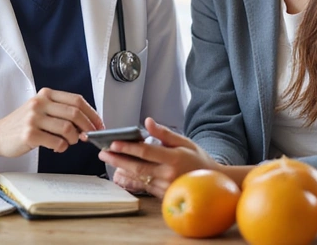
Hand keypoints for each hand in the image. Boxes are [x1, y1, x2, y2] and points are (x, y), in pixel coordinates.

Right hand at [0, 88, 103, 158]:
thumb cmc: (22, 124)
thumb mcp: (40, 109)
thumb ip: (61, 111)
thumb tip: (88, 122)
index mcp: (45, 94)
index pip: (77, 100)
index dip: (92, 113)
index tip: (99, 124)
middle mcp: (39, 103)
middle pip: (75, 113)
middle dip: (87, 127)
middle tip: (88, 136)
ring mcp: (34, 118)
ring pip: (67, 128)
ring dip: (73, 139)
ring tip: (69, 142)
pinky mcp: (29, 134)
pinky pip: (56, 142)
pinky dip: (62, 147)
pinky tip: (57, 147)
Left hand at [98, 117, 218, 196]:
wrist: (213, 182)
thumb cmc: (198, 159)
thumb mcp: (185, 142)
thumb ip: (164, 133)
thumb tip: (148, 122)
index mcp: (174, 158)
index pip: (146, 152)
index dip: (128, 148)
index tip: (113, 143)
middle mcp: (168, 174)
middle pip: (138, 167)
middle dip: (118, 160)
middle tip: (103, 153)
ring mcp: (165, 187)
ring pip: (138, 178)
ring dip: (121, 169)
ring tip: (108, 161)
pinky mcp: (163, 195)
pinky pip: (143, 187)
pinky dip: (130, 180)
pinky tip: (120, 173)